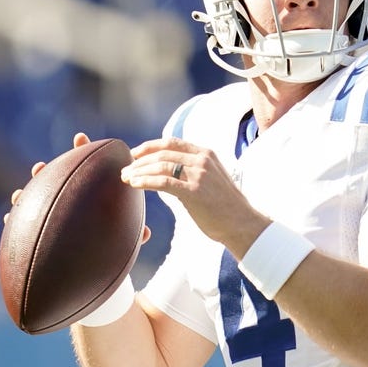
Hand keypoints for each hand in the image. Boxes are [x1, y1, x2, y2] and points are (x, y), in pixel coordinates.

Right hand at [4, 133, 151, 244]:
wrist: (90, 271)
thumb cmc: (107, 248)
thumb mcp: (120, 239)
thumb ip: (132, 234)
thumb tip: (146, 233)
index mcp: (86, 197)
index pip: (83, 167)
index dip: (81, 150)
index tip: (80, 137)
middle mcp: (64, 203)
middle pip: (52, 181)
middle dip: (45, 172)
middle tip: (41, 167)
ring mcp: (47, 215)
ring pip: (31, 201)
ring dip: (23, 196)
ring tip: (19, 194)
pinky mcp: (34, 234)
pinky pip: (19, 227)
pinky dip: (13, 222)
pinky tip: (8, 221)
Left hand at [121, 137, 266, 252]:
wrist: (242, 223)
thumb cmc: (226, 207)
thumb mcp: (212, 179)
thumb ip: (194, 171)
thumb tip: (171, 174)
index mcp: (206, 154)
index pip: (172, 142)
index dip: (150, 146)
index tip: (135, 153)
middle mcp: (202, 160)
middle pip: (163, 153)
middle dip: (139, 160)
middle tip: (125, 169)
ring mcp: (199, 174)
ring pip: (160, 165)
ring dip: (139, 171)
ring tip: (126, 178)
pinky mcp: (194, 191)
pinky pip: (163, 182)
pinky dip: (145, 181)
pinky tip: (134, 184)